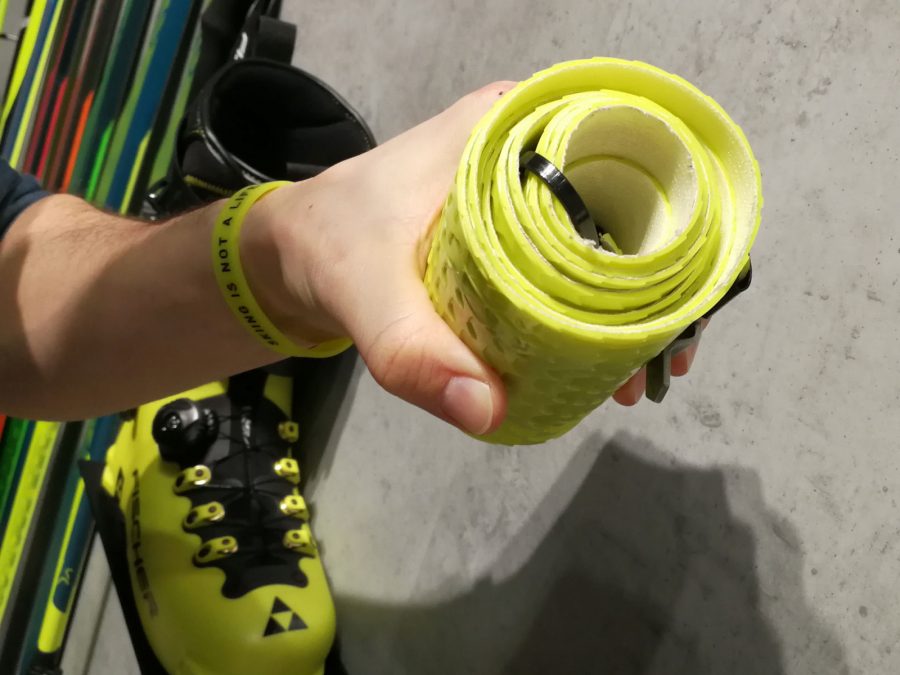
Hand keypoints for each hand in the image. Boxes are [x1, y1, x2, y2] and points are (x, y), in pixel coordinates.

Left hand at [247, 82, 704, 434]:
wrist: (291, 253)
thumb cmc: (327, 244)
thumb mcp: (365, 293)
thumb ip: (414, 352)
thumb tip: (490, 410)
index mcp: (510, 127)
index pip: (625, 160)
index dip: (674, 231)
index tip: (683, 307)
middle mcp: (528, 147)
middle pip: (628, 206)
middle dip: (658, 284)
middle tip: (664, 357)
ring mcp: (521, 189)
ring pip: (606, 238)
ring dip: (629, 304)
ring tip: (636, 371)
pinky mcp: (510, 231)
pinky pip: (572, 261)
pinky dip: (591, 307)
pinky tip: (600, 358)